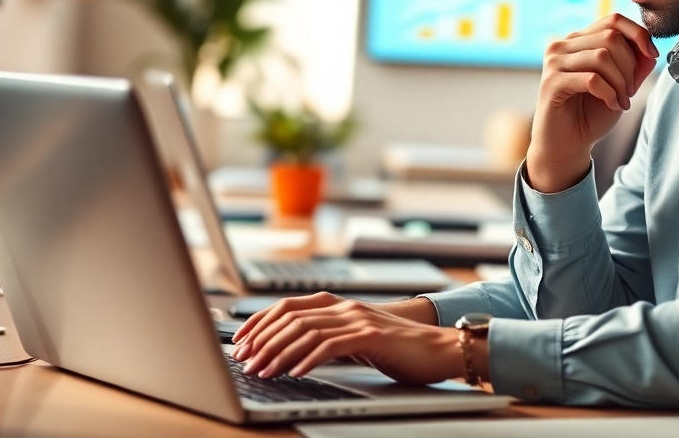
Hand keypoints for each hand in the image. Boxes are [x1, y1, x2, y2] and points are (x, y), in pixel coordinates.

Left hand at [229, 293, 476, 383]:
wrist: (439, 349)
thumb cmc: (399, 350)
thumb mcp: (355, 341)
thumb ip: (328, 340)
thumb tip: (292, 355)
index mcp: (338, 305)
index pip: (287, 307)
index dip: (259, 322)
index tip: (239, 342)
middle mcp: (345, 307)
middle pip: (291, 317)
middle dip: (262, 340)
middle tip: (244, 361)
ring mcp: (358, 319)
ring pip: (306, 331)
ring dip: (278, 353)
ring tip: (262, 372)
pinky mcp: (371, 336)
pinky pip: (331, 345)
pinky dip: (308, 359)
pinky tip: (294, 373)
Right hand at [527, 14, 658, 192]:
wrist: (567, 145)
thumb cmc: (590, 115)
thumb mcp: (620, 86)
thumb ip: (635, 66)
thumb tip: (649, 49)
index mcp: (579, 40)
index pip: (613, 20)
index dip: (638, 33)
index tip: (652, 55)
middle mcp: (562, 45)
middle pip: (610, 37)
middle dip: (630, 65)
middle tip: (631, 91)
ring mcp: (554, 63)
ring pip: (602, 56)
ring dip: (621, 82)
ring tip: (622, 100)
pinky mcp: (552, 83)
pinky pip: (592, 79)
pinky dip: (609, 93)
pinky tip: (612, 105)